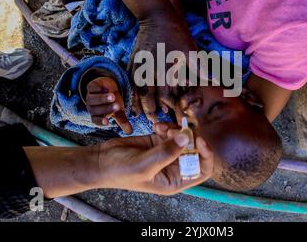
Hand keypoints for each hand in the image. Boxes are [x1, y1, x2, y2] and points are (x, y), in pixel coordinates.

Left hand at [86, 77, 132, 133]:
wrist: (108, 87)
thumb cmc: (113, 102)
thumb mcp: (118, 112)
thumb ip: (122, 121)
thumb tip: (130, 132)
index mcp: (97, 115)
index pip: (96, 120)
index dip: (100, 121)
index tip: (107, 122)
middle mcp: (91, 107)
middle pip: (96, 110)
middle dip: (106, 108)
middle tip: (117, 106)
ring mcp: (90, 96)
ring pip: (93, 99)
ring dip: (102, 98)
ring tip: (113, 97)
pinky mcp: (91, 86)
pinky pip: (92, 88)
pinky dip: (98, 88)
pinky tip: (106, 88)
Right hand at [94, 123, 213, 194]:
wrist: (101, 161)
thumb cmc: (120, 172)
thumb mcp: (145, 165)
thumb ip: (167, 152)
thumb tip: (187, 137)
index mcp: (175, 180)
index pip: (202, 170)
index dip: (206, 155)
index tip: (198, 140)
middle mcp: (173, 167)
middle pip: (195, 151)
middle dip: (189, 138)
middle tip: (177, 129)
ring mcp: (167, 153)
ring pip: (184, 138)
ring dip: (176, 130)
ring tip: (162, 129)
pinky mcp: (158, 141)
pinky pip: (171, 131)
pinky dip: (166, 126)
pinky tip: (156, 126)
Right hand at [128, 15, 197, 121]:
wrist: (157, 16)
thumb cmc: (177, 33)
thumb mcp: (191, 51)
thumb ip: (200, 69)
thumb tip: (215, 82)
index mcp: (165, 71)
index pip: (168, 97)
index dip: (173, 110)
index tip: (177, 119)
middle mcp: (150, 72)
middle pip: (150, 99)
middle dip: (154, 113)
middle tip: (158, 124)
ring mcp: (139, 67)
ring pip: (138, 92)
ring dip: (141, 106)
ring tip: (145, 117)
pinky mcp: (133, 62)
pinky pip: (130, 82)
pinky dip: (131, 93)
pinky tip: (133, 100)